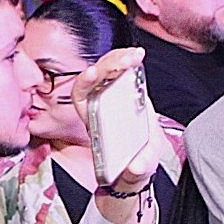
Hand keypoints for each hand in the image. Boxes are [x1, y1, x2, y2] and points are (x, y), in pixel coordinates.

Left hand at [74, 47, 162, 191]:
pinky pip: (125, 72)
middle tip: (127, 61)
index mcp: (95, 120)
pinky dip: (130, 61)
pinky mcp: (129, 92)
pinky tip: (138, 56)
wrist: (142, 164)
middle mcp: (101, 104)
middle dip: (110, 64)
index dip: (85, 82)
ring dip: (120, 58)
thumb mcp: (139, 168)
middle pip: (98, 76)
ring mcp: (114, 96)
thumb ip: (138, 168)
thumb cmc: (133, 162)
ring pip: (109, 70)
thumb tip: (136, 166)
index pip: (82, 95)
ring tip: (135, 55)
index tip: (94, 73)